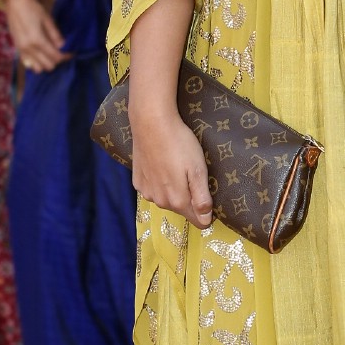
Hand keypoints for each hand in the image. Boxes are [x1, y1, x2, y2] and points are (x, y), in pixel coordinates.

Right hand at [3, 0, 69, 71]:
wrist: (15, 3)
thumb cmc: (32, 8)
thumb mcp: (47, 19)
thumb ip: (55, 35)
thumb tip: (63, 46)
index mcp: (37, 40)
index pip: (55, 57)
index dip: (65, 57)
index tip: (71, 53)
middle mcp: (28, 48)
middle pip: (47, 65)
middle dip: (57, 61)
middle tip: (61, 52)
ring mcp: (21, 50)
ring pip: (37, 68)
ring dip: (46, 63)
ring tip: (50, 54)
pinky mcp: (17, 49)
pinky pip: (28, 63)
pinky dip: (36, 62)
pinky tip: (41, 55)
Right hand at [131, 109, 213, 229]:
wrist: (151, 124)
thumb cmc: (180, 144)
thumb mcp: (198, 170)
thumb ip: (202, 198)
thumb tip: (206, 221)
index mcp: (178, 201)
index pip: (198, 220)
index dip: (206, 210)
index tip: (206, 191)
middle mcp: (160, 202)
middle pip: (182, 209)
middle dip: (189, 197)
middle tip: (191, 172)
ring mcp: (146, 192)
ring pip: (167, 199)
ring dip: (173, 190)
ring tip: (176, 166)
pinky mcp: (137, 182)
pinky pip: (153, 190)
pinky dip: (159, 182)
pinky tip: (161, 165)